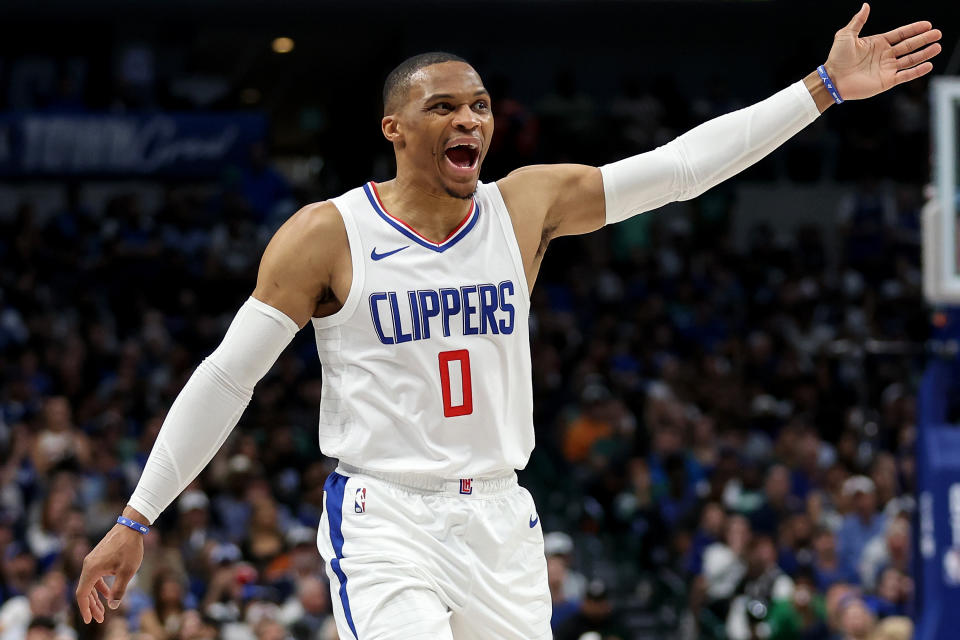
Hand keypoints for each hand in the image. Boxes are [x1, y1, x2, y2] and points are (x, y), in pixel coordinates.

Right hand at [75, 511, 144, 622]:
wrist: (130, 526)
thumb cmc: (129, 548)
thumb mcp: (127, 572)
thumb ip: (118, 590)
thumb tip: (112, 606)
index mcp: (91, 570)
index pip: (82, 594)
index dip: (85, 609)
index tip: (89, 620)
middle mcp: (88, 565)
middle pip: (85, 591)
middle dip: (91, 606)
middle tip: (99, 619)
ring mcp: (92, 560)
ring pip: (90, 584)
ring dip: (96, 597)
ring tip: (103, 610)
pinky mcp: (97, 557)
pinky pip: (95, 576)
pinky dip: (99, 586)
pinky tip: (107, 593)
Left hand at [824, 3, 941, 100]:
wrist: (832, 79)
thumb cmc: (836, 57)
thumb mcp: (846, 35)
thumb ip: (858, 21)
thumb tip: (866, 6)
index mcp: (878, 43)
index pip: (901, 34)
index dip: (914, 29)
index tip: (927, 25)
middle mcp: (885, 55)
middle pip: (909, 46)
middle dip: (923, 39)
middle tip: (937, 34)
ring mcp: (887, 68)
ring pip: (910, 60)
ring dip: (924, 54)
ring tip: (937, 47)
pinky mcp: (886, 81)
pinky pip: (905, 75)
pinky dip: (917, 71)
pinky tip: (928, 65)